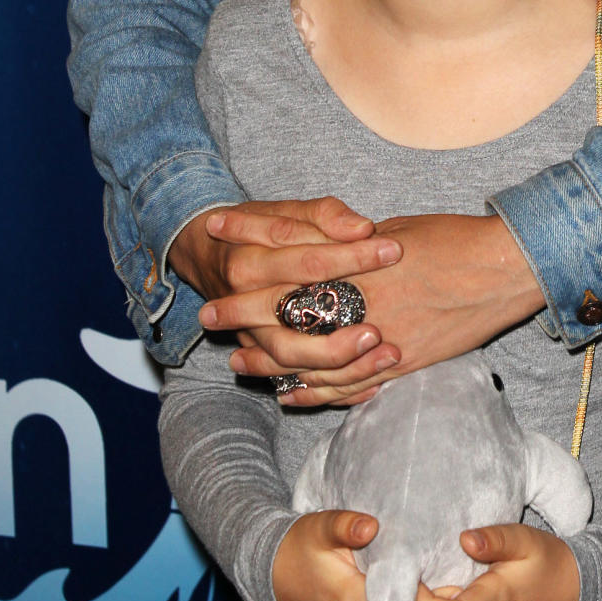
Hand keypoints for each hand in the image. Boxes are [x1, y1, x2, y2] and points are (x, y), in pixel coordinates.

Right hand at [172, 198, 404, 391]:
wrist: (208, 255)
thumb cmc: (258, 228)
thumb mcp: (287, 210)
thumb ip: (326, 215)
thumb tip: (363, 229)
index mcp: (251, 260)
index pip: (308, 261)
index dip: (353, 256)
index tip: (393, 252)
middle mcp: (244, 302)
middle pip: (292, 322)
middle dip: (340, 327)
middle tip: (381, 328)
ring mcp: (250, 334)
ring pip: (291, 359)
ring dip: (338, 363)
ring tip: (383, 355)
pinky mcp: (260, 355)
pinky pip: (293, 380)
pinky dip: (330, 390)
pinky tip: (370, 387)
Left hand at [218, 212, 544, 401]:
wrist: (505, 267)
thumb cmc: (454, 238)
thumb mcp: (396, 228)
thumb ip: (354, 244)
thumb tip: (327, 250)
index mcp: (357, 260)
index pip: (288, 262)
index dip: (251, 259)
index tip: (220, 255)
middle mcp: (362, 302)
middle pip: (288, 313)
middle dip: (244, 316)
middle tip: (210, 317)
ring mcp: (380, 338)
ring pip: (311, 358)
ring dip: (270, 362)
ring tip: (240, 364)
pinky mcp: (402, 364)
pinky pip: (348, 387)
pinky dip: (315, 393)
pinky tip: (290, 394)